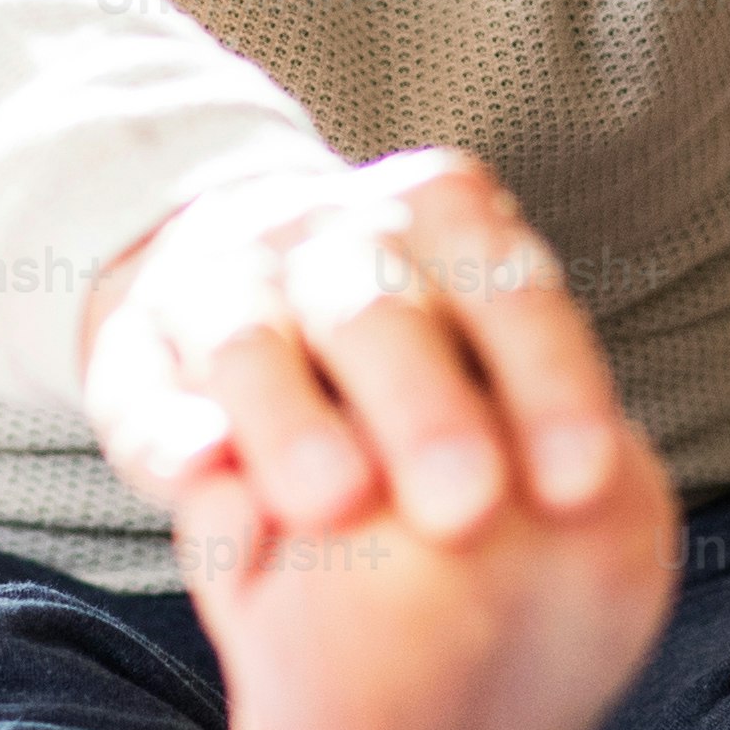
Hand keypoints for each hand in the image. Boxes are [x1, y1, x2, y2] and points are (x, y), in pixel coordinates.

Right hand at [78, 150, 639, 545]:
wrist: (233, 286)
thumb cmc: (408, 355)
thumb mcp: (480, 343)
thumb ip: (525, 402)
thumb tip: (597, 493)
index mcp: (443, 218)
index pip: (511, 295)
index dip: (551, 388)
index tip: (585, 489)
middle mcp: (329, 232)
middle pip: (380, 313)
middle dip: (426, 411)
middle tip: (469, 510)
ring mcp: (222, 281)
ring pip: (253, 343)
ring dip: (293, 421)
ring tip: (334, 504)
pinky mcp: (131, 350)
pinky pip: (144, 388)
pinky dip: (171, 432)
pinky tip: (195, 472)